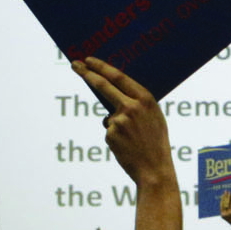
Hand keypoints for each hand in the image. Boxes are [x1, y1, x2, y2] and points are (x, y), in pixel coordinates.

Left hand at [72, 56, 173, 185]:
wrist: (155, 170)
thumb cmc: (156, 143)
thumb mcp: (154, 117)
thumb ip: (138, 104)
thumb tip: (115, 92)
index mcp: (146, 99)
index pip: (119, 77)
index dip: (102, 67)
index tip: (88, 60)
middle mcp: (131, 106)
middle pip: (103, 85)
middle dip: (86, 73)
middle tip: (74, 65)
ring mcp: (119, 120)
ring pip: (109, 116)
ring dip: (116, 126)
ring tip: (133, 140)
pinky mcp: (110, 134)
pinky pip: (109, 131)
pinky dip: (115, 138)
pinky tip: (127, 147)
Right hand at [219, 189, 230, 229]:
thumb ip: (229, 212)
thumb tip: (229, 204)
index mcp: (222, 215)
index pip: (221, 205)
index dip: (222, 199)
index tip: (223, 195)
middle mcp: (224, 214)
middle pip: (223, 203)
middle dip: (224, 196)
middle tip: (225, 191)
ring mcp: (228, 213)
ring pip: (227, 203)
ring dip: (228, 197)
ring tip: (229, 192)